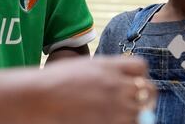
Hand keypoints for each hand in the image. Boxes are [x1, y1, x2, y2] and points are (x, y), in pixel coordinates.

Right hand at [24, 55, 155, 123]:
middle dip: (145, 97)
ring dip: (133, 115)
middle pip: (147, 90)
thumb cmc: (52, 83)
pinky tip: (111, 121)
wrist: (37, 98)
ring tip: (119, 116)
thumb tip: (118, 80)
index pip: (140, 66)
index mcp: (108, 66)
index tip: (135, 83)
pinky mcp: (108, 122)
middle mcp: (115, 83)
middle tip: (139, 105)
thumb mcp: (82, 67)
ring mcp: (113, 104)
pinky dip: (122, 123)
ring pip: (139, 112)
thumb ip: (103, 71)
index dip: (140, 76)